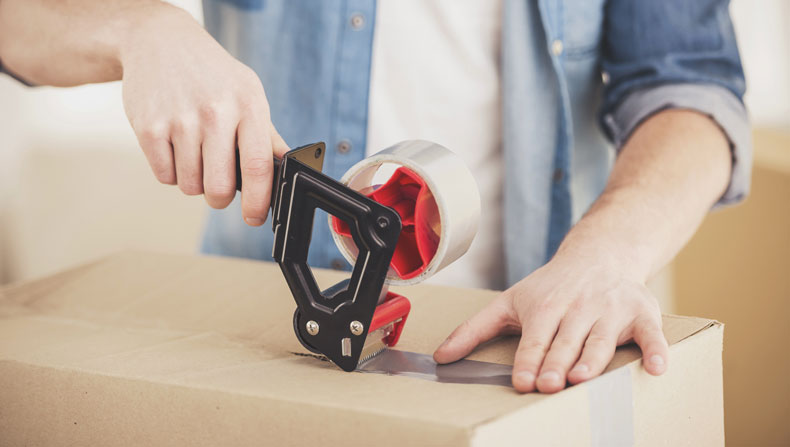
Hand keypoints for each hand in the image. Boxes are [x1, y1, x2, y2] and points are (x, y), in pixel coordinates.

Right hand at [120, 6, 287, 224]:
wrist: (160, 41)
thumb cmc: (211, 73)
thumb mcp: (248, 93)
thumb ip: (268, 135)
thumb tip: (289, 169)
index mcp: (248, 106)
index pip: (258, 167)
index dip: (258, 201)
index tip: (254, 217)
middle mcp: (215, 112)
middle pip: (219, 188)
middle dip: (220, 198)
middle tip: (219, 187)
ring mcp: (180, 120)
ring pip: (190, 186)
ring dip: (194, 181)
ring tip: (195, 153)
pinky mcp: (149, 127)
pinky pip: (165, 176)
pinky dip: (171, 171)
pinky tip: (174, 146)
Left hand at [433, 251, 668, 392]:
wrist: (598, 255)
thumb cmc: (549, 288)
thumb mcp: (508, 302)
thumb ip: (474, 330)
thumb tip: (439, 357)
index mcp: (544, 307)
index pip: (534, 339)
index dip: (528, 360)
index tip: (521, 381)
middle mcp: (577, 308)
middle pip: (566, 342)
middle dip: (557, 363)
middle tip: (549, 385)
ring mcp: (610, 310)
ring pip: (602, 339)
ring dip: (594, 358)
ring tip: (583, 378)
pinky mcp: (641, 313)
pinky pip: (651, 333)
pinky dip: (657, 349)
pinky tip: (658, 368)